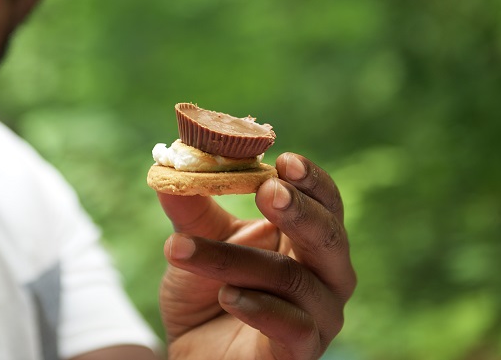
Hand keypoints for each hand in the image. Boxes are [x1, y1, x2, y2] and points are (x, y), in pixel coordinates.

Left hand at [157, 152, 355, 359]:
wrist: (194, 351)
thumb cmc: (207, 289)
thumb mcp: (194, 238)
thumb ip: (188, 203)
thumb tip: (171, 161)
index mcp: (308, 237)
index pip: (325, 201)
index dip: (310, 180)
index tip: (284, 159)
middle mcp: (327, 275)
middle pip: (329, 237)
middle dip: (299, 211)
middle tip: (268, 190)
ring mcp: (321, 317)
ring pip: (292, 279)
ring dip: (237, 260)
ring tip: (183, 248)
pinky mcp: (303, 353)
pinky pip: (294, 328)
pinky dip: (259, 308)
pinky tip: (228, 296)